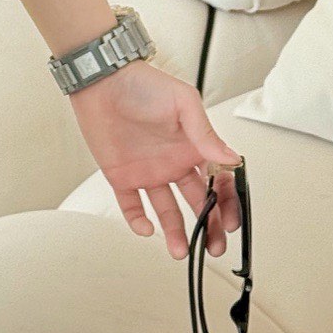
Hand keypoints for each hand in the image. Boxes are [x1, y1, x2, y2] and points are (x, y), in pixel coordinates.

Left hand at [67, 60, 243, 258]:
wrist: (102, 81)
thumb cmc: (143, 84)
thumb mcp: (183, 103)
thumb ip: (205, 133)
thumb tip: (231, 158)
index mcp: (193, 148)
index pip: (217, 183)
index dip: (226, 204)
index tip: (229, 221)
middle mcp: (173, 163)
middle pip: (197, 203)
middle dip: (208, 227)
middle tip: (214, 246)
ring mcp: (148, 172)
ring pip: (166, 211)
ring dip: (176, 232)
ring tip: (181, 251)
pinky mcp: (122, 176)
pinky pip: (131, 205)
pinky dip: (138, 220)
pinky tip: (146, 228)